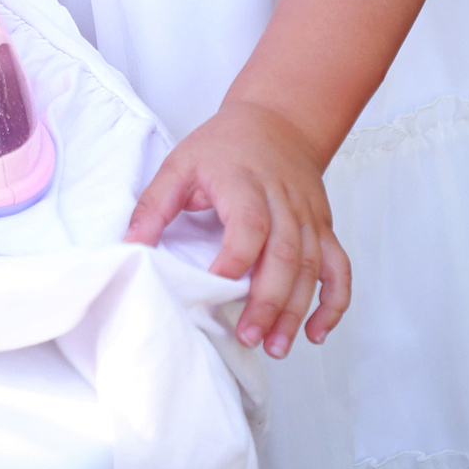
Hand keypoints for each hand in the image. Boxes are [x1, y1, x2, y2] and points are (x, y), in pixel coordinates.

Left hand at [125, 100, 350, 358]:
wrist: (276, 121)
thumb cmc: (222, 146)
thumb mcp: (179, 164)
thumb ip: (154, 205)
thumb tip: (130, 246)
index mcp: (246, 183)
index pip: (249, 226)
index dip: (234, 261)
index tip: (214, 290)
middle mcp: (284, 201)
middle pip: (285, 254)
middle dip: (269, 301)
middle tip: (248, 336)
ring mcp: (308, 216)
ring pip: (312, 267)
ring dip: (296, 311)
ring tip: (275, 347)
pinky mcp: (323, 227)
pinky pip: (338, 268)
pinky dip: (334, 302)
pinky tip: (315, 333)